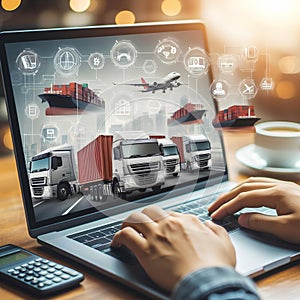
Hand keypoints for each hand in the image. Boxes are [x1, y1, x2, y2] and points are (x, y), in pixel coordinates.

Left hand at [111, 205, 235, 291]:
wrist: (206, 280)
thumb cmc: (215, 265)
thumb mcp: (224, 242)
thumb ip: (215, 229)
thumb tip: (208, 223)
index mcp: (187, 221)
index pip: (171, 214)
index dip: (165, 221)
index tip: (163, 227)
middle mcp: (170, 224)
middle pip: (151, 212)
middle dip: (146, 216)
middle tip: (142, 224)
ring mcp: (156, 235)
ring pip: (136, 219)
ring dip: (129, 222)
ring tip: (126, 228)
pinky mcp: (145, 250)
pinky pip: (126, 236)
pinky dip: (119, 236)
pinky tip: (117, 242)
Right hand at [208, 177, 299, 244]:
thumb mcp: (287, 229)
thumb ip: (261, 222)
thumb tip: (241, 219)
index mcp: (276, 194)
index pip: (243, 198)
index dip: (227, 206)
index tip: (216, 214)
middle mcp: (277, 186)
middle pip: (243, 188)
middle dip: (225, 197)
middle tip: (213, 207)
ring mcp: (281, 186)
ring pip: (250, 183)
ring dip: (234, 191)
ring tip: (223, 200)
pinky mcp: (286, 189)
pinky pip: (259, 184)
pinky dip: (246, 188)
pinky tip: (244, 193)